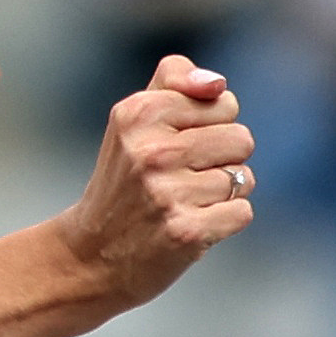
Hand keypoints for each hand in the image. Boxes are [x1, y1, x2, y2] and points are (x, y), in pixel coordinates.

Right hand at [56, 55, 254, 308]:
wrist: (92, 255)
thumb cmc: (125, 182)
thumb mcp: (133, 121)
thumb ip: (173, 81)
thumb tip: (217, 84)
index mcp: (138, 114)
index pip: (224, 101)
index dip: (210, 125)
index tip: (175, 145)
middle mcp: (151, 151)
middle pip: (241, 138)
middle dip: (222, 159)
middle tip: (181, 179)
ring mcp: (167, 193)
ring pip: (244, 177)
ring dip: (222, 193)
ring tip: (183, 203)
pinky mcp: (186, 230)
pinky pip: (242, 211)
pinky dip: (224, 222)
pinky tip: (191, 226)